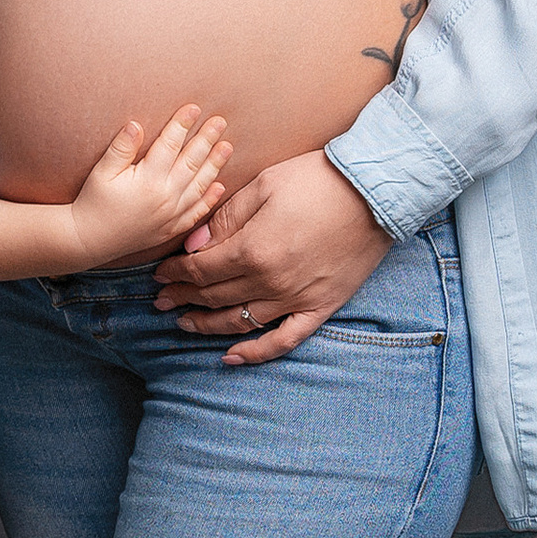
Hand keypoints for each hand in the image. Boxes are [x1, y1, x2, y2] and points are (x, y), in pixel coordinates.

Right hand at [67, 107, 233, 267]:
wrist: (89, 241)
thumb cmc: (92, 202)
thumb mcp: (102, 172)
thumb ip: (121, 148)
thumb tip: (136, 125)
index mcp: (148, 180)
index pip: (170, 145)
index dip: (182, 124)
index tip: (194, 107)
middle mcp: (165, 197)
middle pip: (191, 161)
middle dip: (207, 139)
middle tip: (220, 121)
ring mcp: (171, 215)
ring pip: (200, 185)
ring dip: (215, 164)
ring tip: (227, 146)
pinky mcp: (171, 229)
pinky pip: (196, 212)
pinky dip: (210, 199)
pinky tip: (219, 186)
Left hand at [154, 151, 389, 364]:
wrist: (376, 190)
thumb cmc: (318, 179)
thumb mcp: (263, 186)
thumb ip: (225, 219)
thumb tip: (193, 245)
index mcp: (253, 250)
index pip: (200, 271)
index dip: (175, 274)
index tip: (160, 273)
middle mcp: (271, 282)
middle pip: (214, 297)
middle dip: (183, 298)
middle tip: (161, 300)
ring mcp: (296, 299)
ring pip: (240, 322)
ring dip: (207, 325)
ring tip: (185, 322)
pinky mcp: (321, 307)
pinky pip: (285, 340)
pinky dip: (257, 353)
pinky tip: (232, 357)